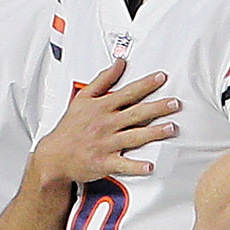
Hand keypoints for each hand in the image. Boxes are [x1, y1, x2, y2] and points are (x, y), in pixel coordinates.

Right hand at [33, 58, 178, 183]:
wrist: (54, 156)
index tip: (161, 78)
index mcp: (101, 107)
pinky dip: (135, 166)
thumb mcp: (82, 99)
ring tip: (171, 129)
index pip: (127, 93)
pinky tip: (150, 166)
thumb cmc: (70, 128)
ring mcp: (105, 143)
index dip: (145, 84)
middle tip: (175, 103)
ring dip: (153, 133)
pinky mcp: (104, 162)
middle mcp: (105, 124)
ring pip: (133, 136)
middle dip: (157, 108)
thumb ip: (103, 80)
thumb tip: (119, 63)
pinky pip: (123, 164)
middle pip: (135, 113)